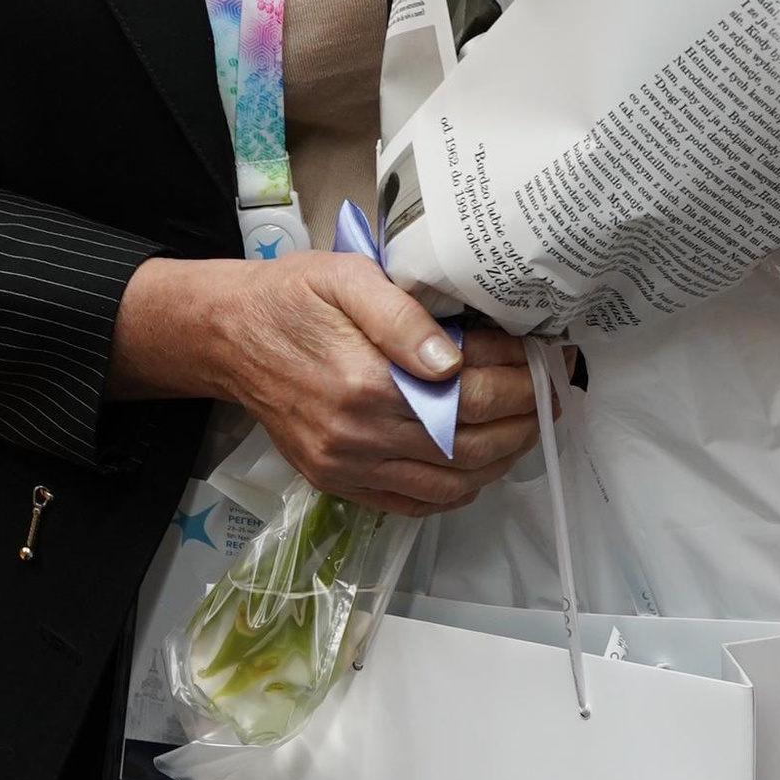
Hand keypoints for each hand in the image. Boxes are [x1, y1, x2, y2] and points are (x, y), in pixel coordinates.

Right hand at [111, 248, 541, 516]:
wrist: (228, 336)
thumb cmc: (292, 295)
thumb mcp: (346, 275)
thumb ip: (403, 315)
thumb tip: (454, 359)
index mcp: (364, 382)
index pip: (471, 395)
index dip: (521, 379)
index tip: (550, 359)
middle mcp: (357, 437)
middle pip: (471, 444)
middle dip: (525, 419)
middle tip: (551, 390)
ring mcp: (347, 468)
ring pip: (452, 483)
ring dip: (502, 457)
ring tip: (526, 421)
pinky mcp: (339, 484)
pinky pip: (417, 504)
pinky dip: (460, 487)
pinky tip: (478, 456)